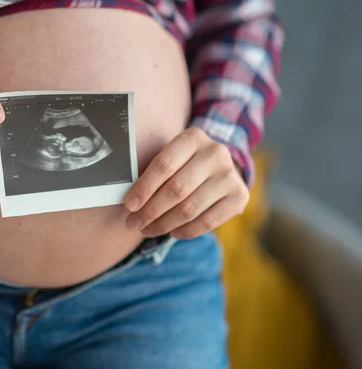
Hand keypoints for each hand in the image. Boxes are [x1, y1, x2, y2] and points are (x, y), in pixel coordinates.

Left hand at [123, 127, 248, 238]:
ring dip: (164, 224)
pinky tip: (172, 232)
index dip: (144, 188)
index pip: (163, 165)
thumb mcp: (169, 157)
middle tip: (133, 224)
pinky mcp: (239, 196)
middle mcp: (215, 153)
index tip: (129, 205)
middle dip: (150, 211)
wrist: (220, 167)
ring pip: (190, 208)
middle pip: (176, 189)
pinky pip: (208, 221)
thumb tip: (129, 203)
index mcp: (193, 137)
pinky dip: (186, 231)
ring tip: (147, 230)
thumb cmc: (183, 164)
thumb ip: (151, 174)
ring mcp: (230, 175)